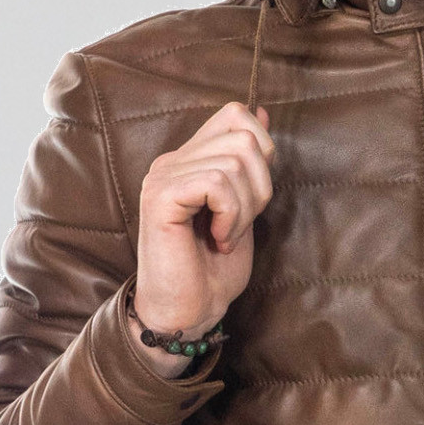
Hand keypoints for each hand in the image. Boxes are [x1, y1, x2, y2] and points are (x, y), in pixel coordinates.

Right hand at [126, 101, 274, 373]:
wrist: (189, 312)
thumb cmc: (214, 269)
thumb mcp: (243, 208)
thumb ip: (249, 164)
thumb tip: (261, 112)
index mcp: (190, 159)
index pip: (236, 114)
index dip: (262, 150)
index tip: (251, 197)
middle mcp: (172, 160)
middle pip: (243, 137)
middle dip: (259, 186)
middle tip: (238, 223)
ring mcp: (163, 176)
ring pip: (234, 161)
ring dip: (244, 208)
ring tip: (226, 235)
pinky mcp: (161, 197)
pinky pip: (216, 183)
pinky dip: (230, 215)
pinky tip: (218, 237)